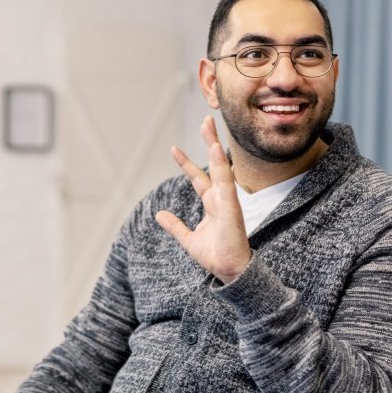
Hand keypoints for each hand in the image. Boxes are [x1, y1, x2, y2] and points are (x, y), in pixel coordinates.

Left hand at [155, 115, 251, 284]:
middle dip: (209, 143)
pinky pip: (227, 183)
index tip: (173, 148)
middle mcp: (221, 199)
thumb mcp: (188, 239)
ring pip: (222, 168)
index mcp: (212, 205)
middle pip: (214, 165)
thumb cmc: (215, 256)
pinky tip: (217, 150)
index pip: (198, 178)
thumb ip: (175, 226)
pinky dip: (222, 167)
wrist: (229, 272)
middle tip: (206, 120)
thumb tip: (158, 214)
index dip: (186, 163)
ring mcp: (228, 202)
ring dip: (215, 147)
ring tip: (209, 126)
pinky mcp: (233, 209)